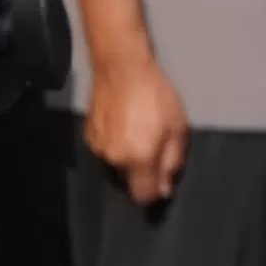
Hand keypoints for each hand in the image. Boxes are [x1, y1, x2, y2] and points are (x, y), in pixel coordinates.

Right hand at [86, 53, 191, 204]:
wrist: (120, 68)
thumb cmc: (155, 96)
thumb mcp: (176, 128)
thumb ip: (171, 162)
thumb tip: (164, 189)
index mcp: (137, 160)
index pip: (143, 196)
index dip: (154, 191)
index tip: (161, 179)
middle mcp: (113, 159)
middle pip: (129, 181)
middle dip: (142, 171)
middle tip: (153, 144)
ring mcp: (97, 148)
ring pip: (116, 165)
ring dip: (127, 156)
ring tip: (137, 129)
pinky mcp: (88, 135)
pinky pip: (106, 149)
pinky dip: (115, 143)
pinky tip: (122, 123)